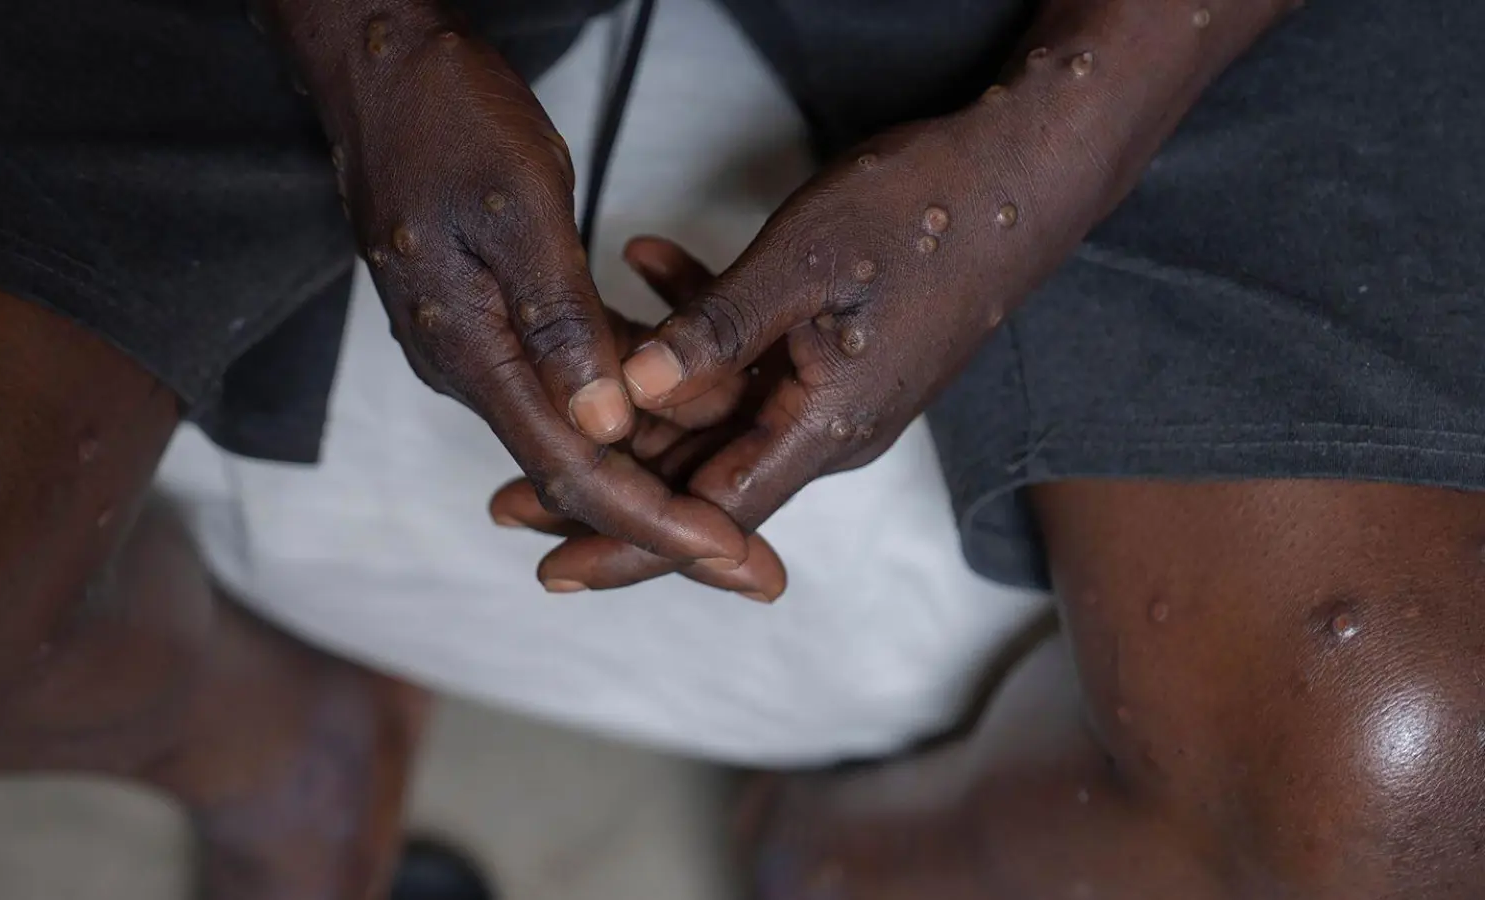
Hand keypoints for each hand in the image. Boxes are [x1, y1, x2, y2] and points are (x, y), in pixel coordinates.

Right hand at [282, 3, 746, 565]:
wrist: (380, 70)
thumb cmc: (444, 120)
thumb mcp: (519, 210)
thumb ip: (562, 321)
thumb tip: (607, 424)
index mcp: (470, 355)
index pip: (574, 472)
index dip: (658, 524)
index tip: (732, 555)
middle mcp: (470, 369)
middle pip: (581, 473)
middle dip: (672, 519)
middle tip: (755, 563)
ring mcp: (481, 346)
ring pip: (582, 429)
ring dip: (661, 460)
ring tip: (743, 495)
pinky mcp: (497, 318)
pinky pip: (573, 377)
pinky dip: (633, 395)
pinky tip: (691, 400)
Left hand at [534, 100, 1113, 589]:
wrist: (1024, 172)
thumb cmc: (926, 212)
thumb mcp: (802, 264)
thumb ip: (715, 332)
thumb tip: (634, 391)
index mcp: (826, 426)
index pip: (710, 516)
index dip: (628, 547)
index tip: (555, 570)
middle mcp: (829, 427)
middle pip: (700, 476)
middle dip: (607, 480)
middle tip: (510, 494)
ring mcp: (833, 389)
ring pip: (716, 414)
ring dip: (640, 395)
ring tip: (560, 382)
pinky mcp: (835, 351)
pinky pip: (750, 358)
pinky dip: (699, 322)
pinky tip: (648, 263)